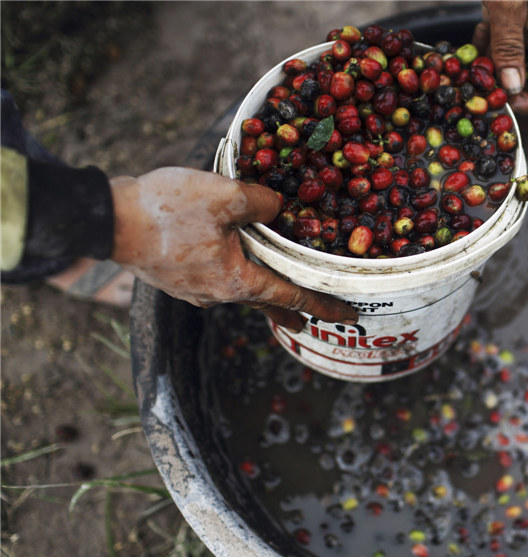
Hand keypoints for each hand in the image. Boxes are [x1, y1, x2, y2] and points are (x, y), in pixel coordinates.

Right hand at [109, 167, 356, 330]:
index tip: (349, 317)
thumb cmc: (166, 210)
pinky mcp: (177, 280)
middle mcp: (218, 295)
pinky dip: (236, 277)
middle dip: (292, 311)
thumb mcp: (224, 196)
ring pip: (240, 291)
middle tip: (314, 321)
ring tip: (277, 293)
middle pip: (266, 303)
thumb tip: (281, 207)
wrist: (108, 220)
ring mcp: (195, 291)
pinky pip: (217, 281)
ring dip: (262, 292)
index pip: (291, 298)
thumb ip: (262, 202)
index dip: (323, 306)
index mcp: (237, 281)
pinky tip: (234, 265)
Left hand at [474, 1, 527, 113]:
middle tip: (476, 82)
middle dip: (501, 81)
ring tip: (470, 59)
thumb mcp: (509, 4)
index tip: (503, 103)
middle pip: (527, 73)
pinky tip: (475, 36)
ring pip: (509, 57)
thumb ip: (509, 44)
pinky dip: (485, 42)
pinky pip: (500, 38)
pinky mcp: (509, 11)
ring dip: (488, 62)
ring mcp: (526, 22)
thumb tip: (512, 86)